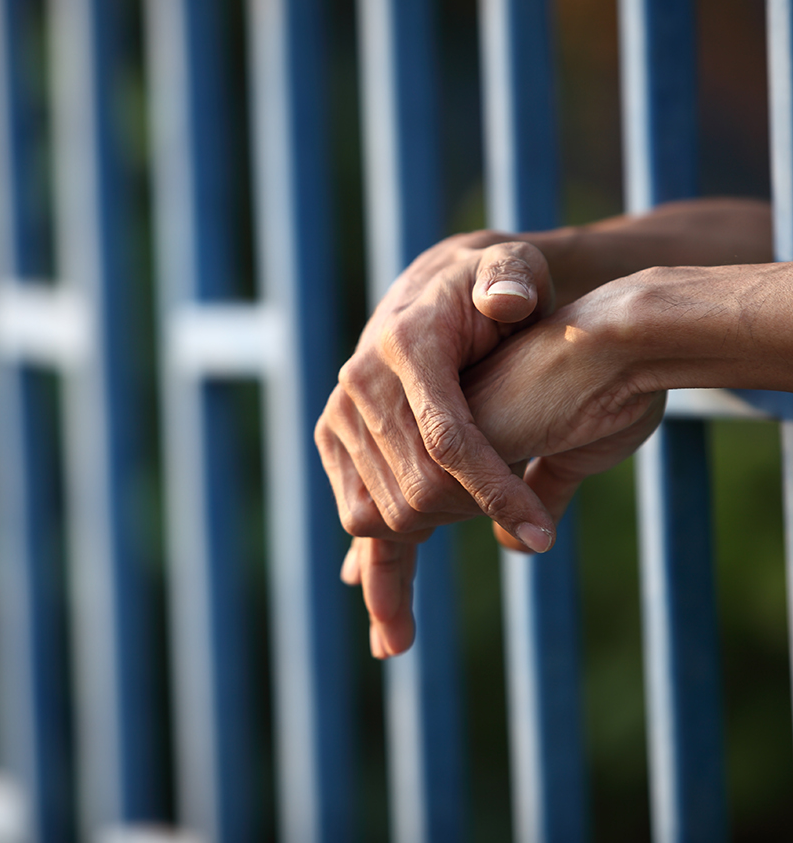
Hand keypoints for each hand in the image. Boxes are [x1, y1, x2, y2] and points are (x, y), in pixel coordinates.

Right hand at [341, 275, 667, 657]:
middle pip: (417, 489)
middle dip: (475, 514)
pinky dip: (383, 557)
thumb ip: (513, 279)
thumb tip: (508, 302)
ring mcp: (340, 415)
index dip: (496, 491)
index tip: (542, 534)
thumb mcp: (514, 271)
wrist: (436, 288)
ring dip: (434, 539)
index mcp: (406, 346)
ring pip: (383, 513)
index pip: (449, 440)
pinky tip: (398, 606)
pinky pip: (357, 514)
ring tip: (483, 542)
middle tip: (532, 525)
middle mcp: (360, 382)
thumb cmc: (491, 287)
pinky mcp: (333, 440)